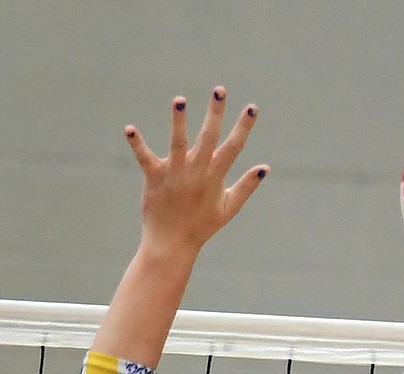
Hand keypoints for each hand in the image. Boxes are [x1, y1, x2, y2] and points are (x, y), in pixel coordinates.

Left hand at [124, 87, 266, 261]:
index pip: (233, 147)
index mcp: (215, 177)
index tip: (252, 107)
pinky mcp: (155, 177)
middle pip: (208, 138)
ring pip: (178, 143)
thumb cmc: (201, 226)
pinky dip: (137, 144)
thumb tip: (265, 168)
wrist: (173, 244)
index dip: (244, 127)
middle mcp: (197, 172)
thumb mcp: (229, 208)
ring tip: (179, 100)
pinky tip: (129, 129)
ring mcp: (176, 174)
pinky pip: (144, 157)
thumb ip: (246, 186)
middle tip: (219, 89)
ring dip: (179, 122)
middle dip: (215, 113)